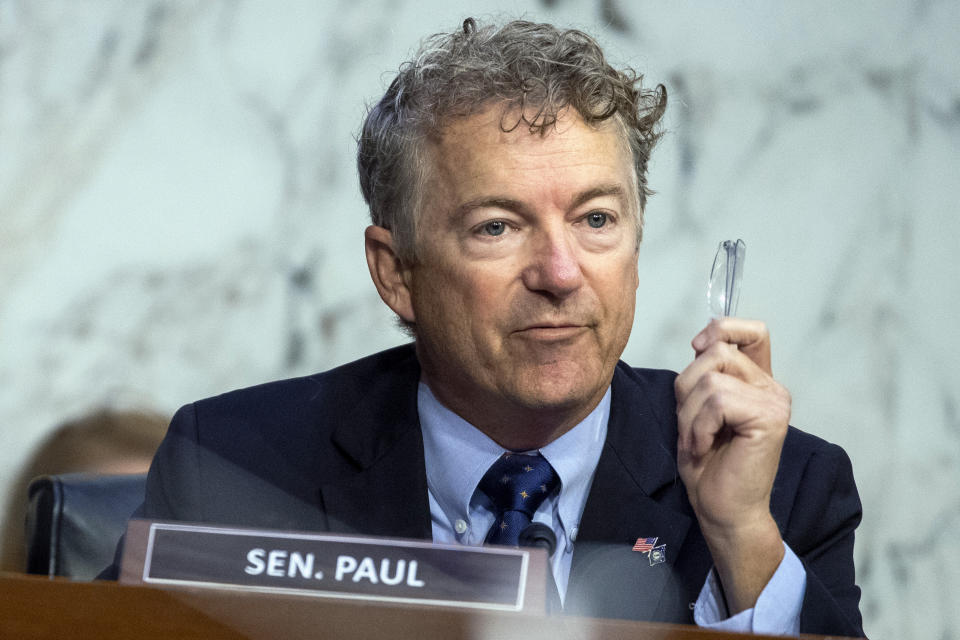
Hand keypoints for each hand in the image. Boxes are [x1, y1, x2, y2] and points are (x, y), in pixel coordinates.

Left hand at [674, 317, 790, 612]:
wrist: (724, 512)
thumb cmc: (709, 466)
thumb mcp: (697, 410)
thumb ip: (705, 375)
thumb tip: (701, 341)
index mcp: (757, 382)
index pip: (751, 331)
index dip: (720, 330)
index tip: (697, 350)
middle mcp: (772, 388)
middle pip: (716, 352)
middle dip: (687, 388)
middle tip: (692, 425)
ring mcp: (774, 402)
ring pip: (711, 379)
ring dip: (690, 414)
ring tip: (698, 441)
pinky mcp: (769, 418)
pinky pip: (717, 401)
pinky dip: (699, 426)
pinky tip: (705, 448)